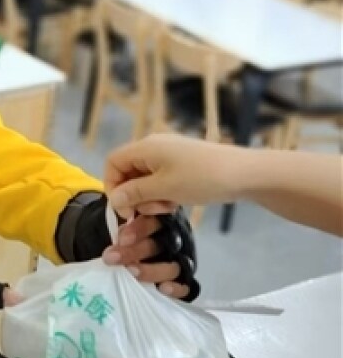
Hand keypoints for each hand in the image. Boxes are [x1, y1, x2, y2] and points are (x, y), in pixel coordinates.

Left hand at [101, 213, 195, 299]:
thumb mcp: (130, 234)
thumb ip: (124, 234)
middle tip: (113, 258)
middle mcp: (174, 242)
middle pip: (158, 246)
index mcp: (161, 226)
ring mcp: (182, 263)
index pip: (153, 222)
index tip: (122, 239)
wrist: (156, 263)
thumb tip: (118, 241)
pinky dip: (176, 288)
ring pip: (171, 267)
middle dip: (134, 252)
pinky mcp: (185, 282)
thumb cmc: (136, 245)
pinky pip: (185, 287)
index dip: (138, 230)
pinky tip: (162, 288)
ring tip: (132, 272)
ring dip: (151, 270)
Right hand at [104, 134, 245, 218]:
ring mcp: (169, 155)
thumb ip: (134, 193)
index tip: (124, 209)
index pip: (113, 162)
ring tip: (168, 206)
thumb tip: (114, 198)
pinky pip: (161, 180)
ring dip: (150, 197)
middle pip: (128, 172)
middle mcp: (154, 147)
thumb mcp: (164, 189)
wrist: (244, 174)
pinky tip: (177, 202)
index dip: (112, 186)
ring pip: (144, 179)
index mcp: (146, 147)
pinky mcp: (182, 164)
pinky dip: (163, 193)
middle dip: (134, 195)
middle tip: (151, 210)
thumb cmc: (202, 178)